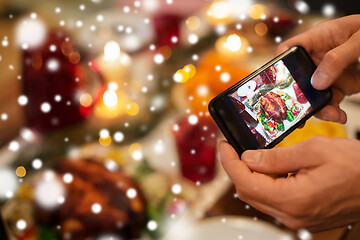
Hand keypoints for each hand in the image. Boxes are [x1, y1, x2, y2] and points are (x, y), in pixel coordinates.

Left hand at [219, 137, 359, 230]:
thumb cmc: (356, 166)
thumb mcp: (314, 150)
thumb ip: (276, 157)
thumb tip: (248, 158)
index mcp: (292, 199)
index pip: (245, 182)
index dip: (229, 162)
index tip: (224, 145)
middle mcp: (291, 215)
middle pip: (248, 192)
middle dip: (236, 168)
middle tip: (233, 148)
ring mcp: (297, 218)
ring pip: (259, 197)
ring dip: (251, 175)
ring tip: (253, 154)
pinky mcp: (302, 216)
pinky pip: (274, 200)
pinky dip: (266, 183)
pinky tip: (272, 167)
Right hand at [277, 14, 359, 123]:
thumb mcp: (358, 40)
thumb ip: (338, 58)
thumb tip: (318, 82)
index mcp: (316, 40)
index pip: (288, 50)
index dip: (278, 64)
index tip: (278, 81)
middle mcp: (317, 59)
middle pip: (296, 79)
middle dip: (296, 98)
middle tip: (301, 111)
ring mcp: (326, 74)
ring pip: (311, 96)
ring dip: (318, 109)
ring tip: (332, 115)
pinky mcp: (337, 87)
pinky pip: (329, 103)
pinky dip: (333, 113)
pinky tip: (340, 116)